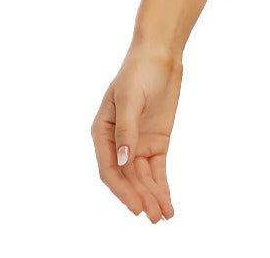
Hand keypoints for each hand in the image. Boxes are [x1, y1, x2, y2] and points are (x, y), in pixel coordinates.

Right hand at [91, 41, 183, 221]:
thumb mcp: (129, 98)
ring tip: (163, 216)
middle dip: (140, 197)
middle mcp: (118, 143)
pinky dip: (162, 186)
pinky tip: (168, 203)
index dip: (122, 190)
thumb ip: (126, 130)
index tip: (137, 205)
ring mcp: (137, 144)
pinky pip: (157, 170)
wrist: (160, 54)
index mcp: (102, 132)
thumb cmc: (138, 71)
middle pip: (128, 177)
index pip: (110, 169)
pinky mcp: (156, 142)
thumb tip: (124, 160)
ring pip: (143, 178)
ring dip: (152, 196)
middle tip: (154, 216)